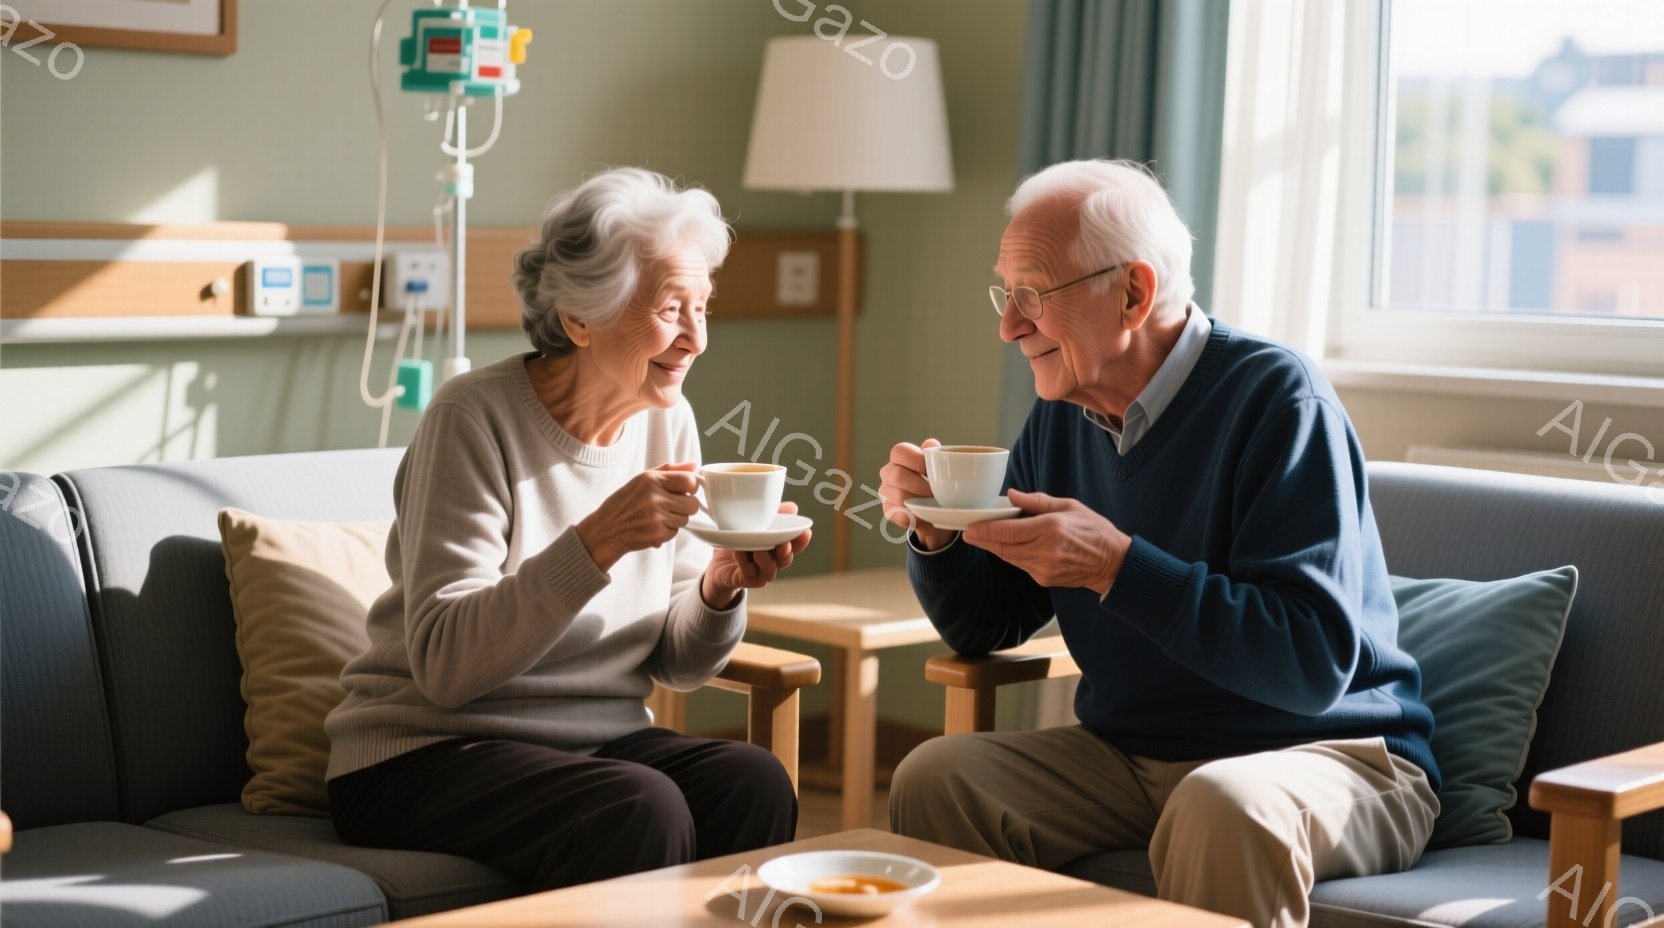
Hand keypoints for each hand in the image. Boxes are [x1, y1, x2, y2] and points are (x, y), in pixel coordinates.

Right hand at [575, 462, 700, 570]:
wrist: (605, 530)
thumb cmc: (625, 503)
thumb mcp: (643, 479)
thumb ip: (670, 470)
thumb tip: (695, 465)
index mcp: (651, 479)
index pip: (689, 481)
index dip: (691, 487)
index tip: (685, 491)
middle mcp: (654, 497)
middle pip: (693, 504)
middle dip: (685, 507)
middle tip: (670, 507)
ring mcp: (656, 517)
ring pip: (685, 519)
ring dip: (675, 520)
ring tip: (657, 517)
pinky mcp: (656, 535)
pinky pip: (675, 533)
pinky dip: (666, 532)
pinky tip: (652, 527)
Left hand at [701, 502, 811, 607]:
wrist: (719, 565)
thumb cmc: (740, 541)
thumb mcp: (754, 523)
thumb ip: (773, 515)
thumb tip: (792, 508)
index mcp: (778, 547)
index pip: (794, 545)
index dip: (801, 540)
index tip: (806, 532)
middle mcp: (773, 561)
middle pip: (785, 559)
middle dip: (787, 552)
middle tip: (785, 544)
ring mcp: (760, 573)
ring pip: (769, 569)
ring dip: (765, 558)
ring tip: (758, 549)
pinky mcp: (746, 580)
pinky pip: (748, 573)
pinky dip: (743, 561)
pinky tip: (737, 551)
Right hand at [878, 438, 956, 550]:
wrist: (934, 506)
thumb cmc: (935, 480)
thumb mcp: (938, 465)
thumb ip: (935, 454)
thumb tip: (931, 445)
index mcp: (899, 457)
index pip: (900, 451)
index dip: (916, 459)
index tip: (932, 469)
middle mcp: (888, 473)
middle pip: (897, 476)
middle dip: (920, 485)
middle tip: (935, 492)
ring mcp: (886, 492)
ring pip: (899, 497)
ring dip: (919, 502)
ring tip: (934, 504)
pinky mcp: (889, 511)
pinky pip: (900, 515)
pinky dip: (915, 516)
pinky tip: (925, 515)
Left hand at [962, 490, 1131, 595]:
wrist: (1113, 563)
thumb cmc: (1094, 530)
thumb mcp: (1069, 506)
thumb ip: (1037, 501)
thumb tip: (1012, 495)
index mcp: (1050, 528)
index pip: (1008, 530)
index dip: (985, 530)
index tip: (970, 526)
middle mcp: (1045, 550)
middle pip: (1003, 546)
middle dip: (983, 540)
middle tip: (967, 532)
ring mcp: (1044, 568)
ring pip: (1009, 557)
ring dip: (994, 548)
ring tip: (980, 537)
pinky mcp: (1044, 579)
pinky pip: (1020, 565)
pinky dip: (1010, 555)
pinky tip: (1004, 546)